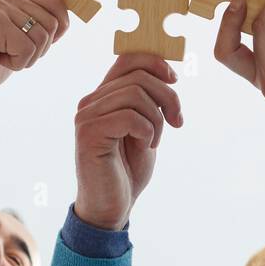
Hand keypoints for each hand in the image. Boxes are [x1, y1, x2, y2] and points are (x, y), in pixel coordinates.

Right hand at [0, 0, 69, 100]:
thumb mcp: (21, 39)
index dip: (59, 28)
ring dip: (27, 58)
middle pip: (52, 23)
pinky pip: (26, 48)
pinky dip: (16, 64)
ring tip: (3, 56)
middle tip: (12, 54)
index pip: (56, 2)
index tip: (36, 45)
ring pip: (41, 37)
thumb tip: (67, 20)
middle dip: (39, 49)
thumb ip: (40, 24)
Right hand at [73, 54, 182, 230]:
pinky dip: (147, 131)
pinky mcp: (89, 133)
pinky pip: (129, 116)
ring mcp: (86, 116)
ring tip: (154, 140)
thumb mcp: (145, 128)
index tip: (174, 81)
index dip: (156, 62)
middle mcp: (90, 101)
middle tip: (177, 121)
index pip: (127, 57)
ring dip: (157, 119)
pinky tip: (146, 146)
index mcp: (103, 96)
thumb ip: (148, 101)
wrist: (110, 208)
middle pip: (139, 75)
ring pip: (136, 94)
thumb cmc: (127, 171)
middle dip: (168, 96)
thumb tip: (167, 71)